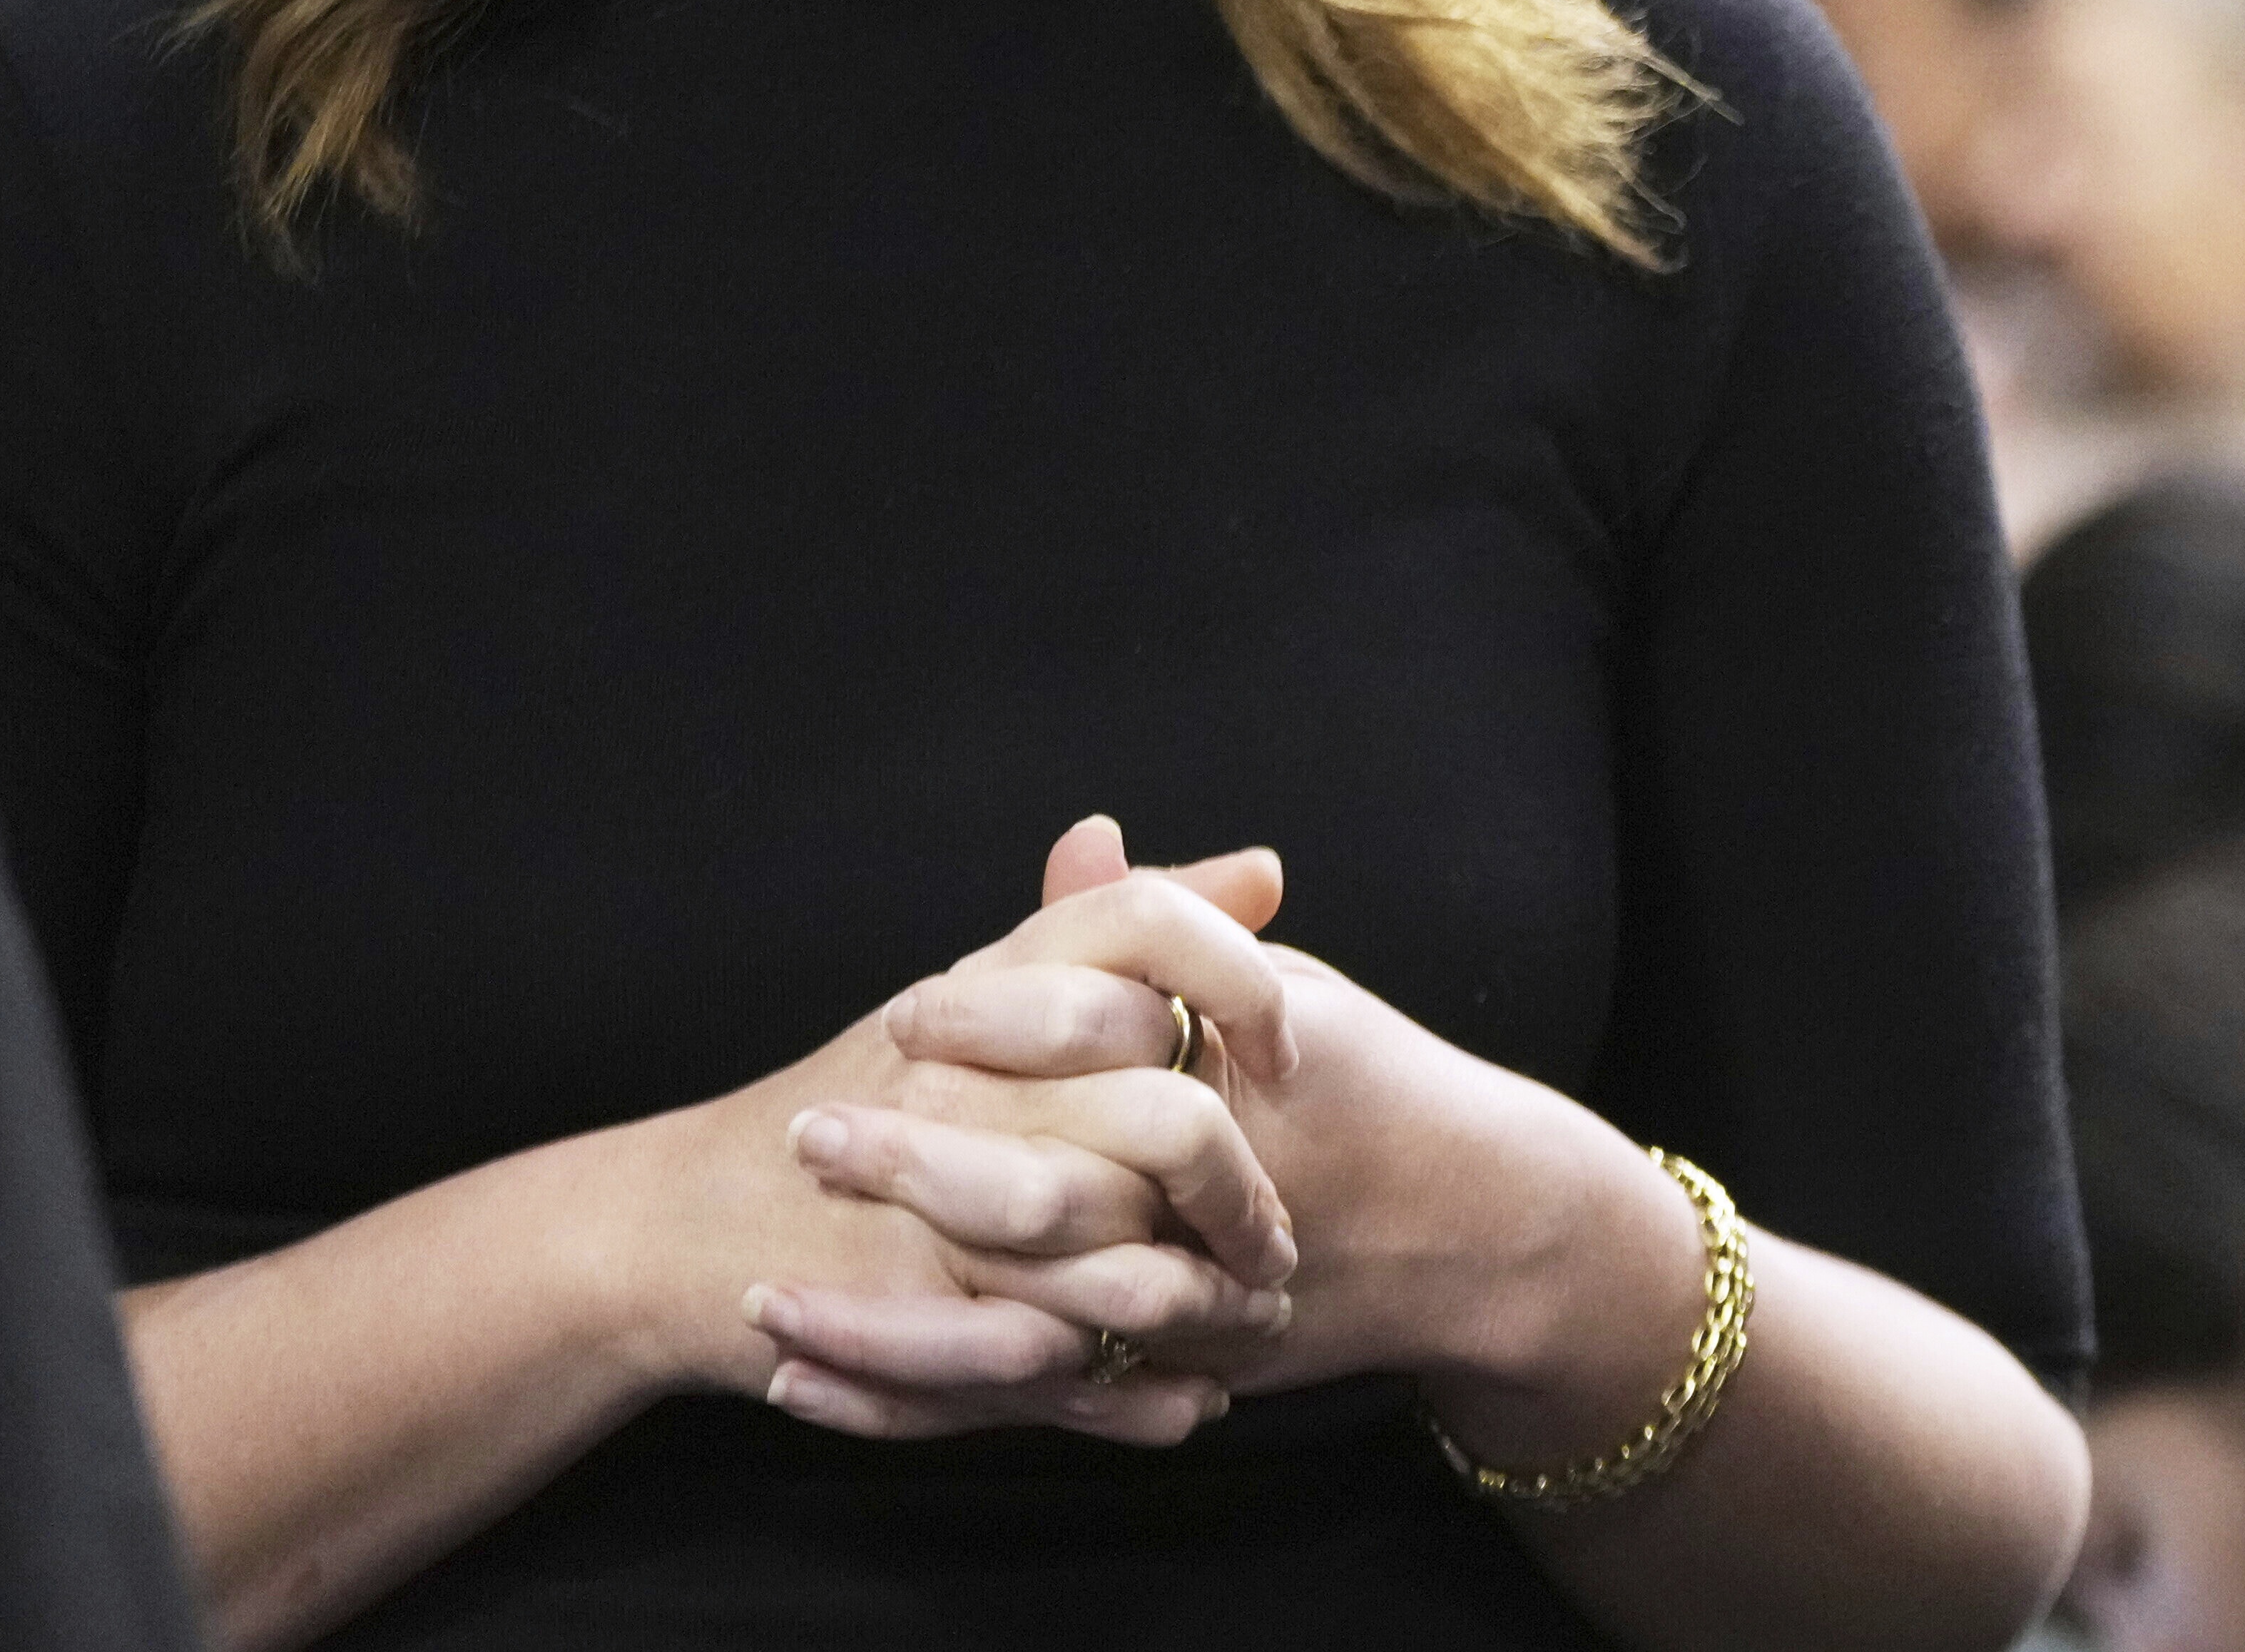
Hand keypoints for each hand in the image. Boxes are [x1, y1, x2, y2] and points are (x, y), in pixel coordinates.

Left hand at [768, 823, 1708, 1470]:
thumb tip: (1080, 841)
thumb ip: (1165, 927)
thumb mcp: (1275, 990)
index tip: (904, 1012)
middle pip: (1039, 1193)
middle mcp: (1205, 1200)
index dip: (992, 1023)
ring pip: (1019, 1326)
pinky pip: (1024, 1402)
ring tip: (766, 1300)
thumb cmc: (1370, 1088)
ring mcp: (1188, 1300)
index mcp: (1228, 1081)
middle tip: (805, 1138)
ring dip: (884, 1324)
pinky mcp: (1165, 1370)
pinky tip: (814, 1382)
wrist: (1478, 1228)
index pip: (1093, 1039)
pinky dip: (912, 1401)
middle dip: (912, 1168)